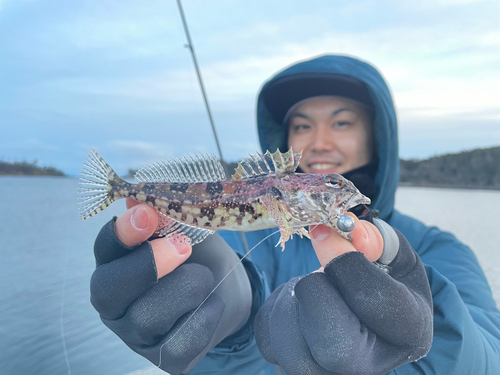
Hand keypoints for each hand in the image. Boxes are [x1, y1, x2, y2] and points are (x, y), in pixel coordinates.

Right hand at [90, 199, 251, 373]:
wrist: (226, 288)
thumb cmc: (198, 253)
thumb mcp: (188, 229)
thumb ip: (167, 216)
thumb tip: (137, 199)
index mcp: (115, 263)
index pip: (105, 248)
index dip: (122, 232)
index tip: (146, 214)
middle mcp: (115, 302)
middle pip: (109, 290)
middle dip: (149, 265)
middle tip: (185, 247)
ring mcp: (136, 334)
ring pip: (148, 316)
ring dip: (189, 288)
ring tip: (206, 277)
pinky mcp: (164, 359)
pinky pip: (181, 342)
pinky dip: (206, 317)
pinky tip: (212, 305)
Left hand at [254, 219, 432, 374]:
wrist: (359, 311)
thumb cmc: (380, 279)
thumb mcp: (391, 254)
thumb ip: (373, 239)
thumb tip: (343, 228)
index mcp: (408, 333)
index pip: (374, 300)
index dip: (343, 260)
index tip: (325, 232)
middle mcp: (372, 365)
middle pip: (333, 346)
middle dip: (314, 294)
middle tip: (316, 272)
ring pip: (293, 347)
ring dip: (291, 301)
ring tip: (310, 287)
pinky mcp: (296, 369)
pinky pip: (269, 341)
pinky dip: (274, 312)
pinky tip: (296, 303)